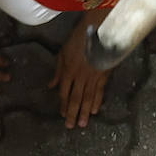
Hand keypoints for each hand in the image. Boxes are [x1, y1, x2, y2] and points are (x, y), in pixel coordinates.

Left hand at [51, 12, 111, 128]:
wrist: (98, 30)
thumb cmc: (78, 39)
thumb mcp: (63, 52)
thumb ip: (58, 70)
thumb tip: (51, 86)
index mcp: (68, 70)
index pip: (64, 92)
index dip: (63, 104)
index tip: (62, 114)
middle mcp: (79, 75)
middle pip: (75, 98)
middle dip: (72, 113)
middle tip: (71, 126)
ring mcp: (92, 76)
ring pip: (87, 97)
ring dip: (84, 111)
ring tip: (82, 123)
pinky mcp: (103, 74)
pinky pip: (99, 90)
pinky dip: (97, 101)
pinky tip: (94, 110)